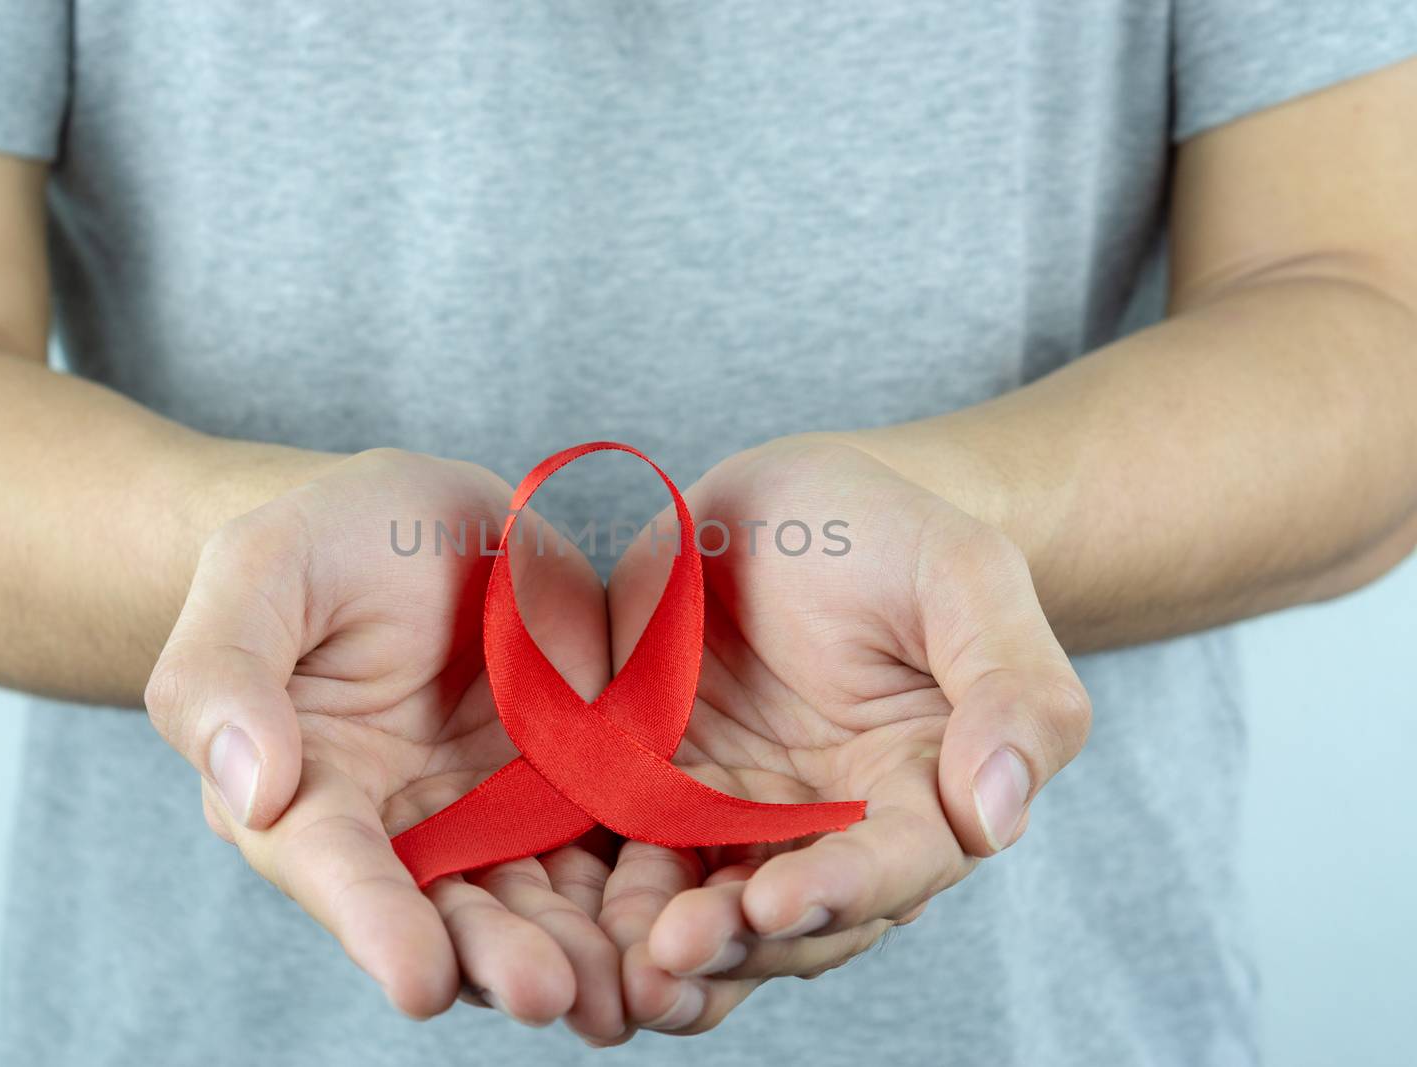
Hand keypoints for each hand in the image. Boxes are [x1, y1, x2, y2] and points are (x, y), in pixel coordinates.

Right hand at [144, 448, 625, 1042]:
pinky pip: (604, 855)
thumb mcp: (262, 567)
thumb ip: (225, 671)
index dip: (374, 923)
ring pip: (532, 903)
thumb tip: (249, 791)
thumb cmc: (329, 537)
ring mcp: (491, 817)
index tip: (421, 981)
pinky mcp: (571, 792)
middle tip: (547, 993)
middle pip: (443, 909)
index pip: (331, 865)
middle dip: (492, 957)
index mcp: (306, 790)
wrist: (433, 520)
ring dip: (574, 953)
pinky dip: (634, 899)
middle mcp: (398, 829)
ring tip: (623, 992)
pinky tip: (678, 929)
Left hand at [599, 436, 1090, 1035]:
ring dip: (662, 951)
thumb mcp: (965, 576)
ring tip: (615, 969)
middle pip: (791, 916)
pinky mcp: (654, 794)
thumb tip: (1000, 816)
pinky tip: (561, 920)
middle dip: (733, 945)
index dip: (841, 891)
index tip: (775, 902)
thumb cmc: (891, 533)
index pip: (895, 866)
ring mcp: (733, 819)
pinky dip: (598, 899)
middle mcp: (827, 830)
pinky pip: (625, 859)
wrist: (786, 504)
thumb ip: (1011, 688)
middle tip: (669, 958)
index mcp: (918, 792)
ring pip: (704, 911)